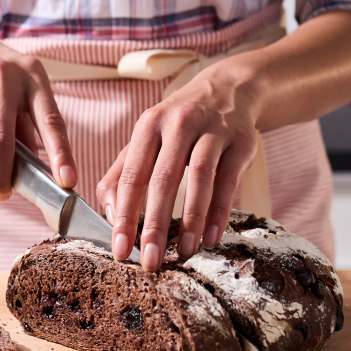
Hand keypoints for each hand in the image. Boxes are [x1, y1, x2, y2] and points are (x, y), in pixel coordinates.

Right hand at [0, 17, 76, 199]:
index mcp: (33, 78)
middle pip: (3, 142)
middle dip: (3, 177)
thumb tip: (38, 169)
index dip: (61, 154)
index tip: (68, 180)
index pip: (51, 121)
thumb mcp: (20, 87)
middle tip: (2, 195)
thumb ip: (28, 125)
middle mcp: (6, 77)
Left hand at [96, 62, 260, 270]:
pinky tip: (212, 237)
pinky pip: (229, 180)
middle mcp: (179, 124)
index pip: (132, 176)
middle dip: (155, 225)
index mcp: (149, 125)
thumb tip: (108, 214)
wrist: (228, 89)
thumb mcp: (147, 138)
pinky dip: (220, 211)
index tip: (120, 250)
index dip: (124, 216)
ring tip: (184, 253)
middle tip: (150, 261)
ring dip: (191, 220)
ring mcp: (212, 130)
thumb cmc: (179, 123)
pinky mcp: (241, 141)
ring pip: (198, 178)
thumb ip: (122, 173)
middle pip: (163, 179)